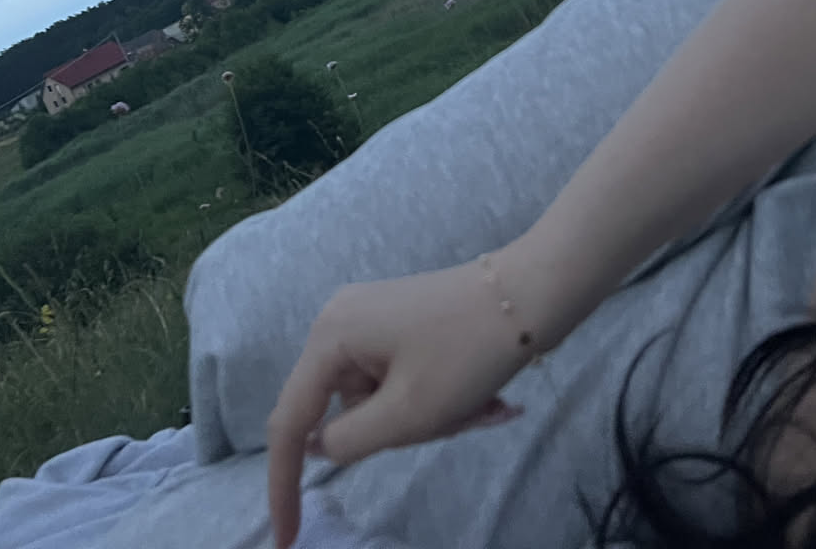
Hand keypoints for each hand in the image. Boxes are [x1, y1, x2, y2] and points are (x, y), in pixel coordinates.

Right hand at [265, 259, 536, 548]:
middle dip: (399, 431)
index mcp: (330, 336)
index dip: (283, 485)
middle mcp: (339, 322)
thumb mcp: (408, 413)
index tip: (285, 541)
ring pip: (379, 402)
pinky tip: (480, 395)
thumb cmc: (468, 351)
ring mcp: (369, 320)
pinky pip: (399, 383)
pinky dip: (433, 402)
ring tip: (479, 404)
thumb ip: (349, 441)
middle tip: (456, 420)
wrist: (533, 292)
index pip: (290, 423)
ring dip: (426, 419)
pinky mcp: (398, 325)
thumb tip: (317, 447)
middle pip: (345, 412)